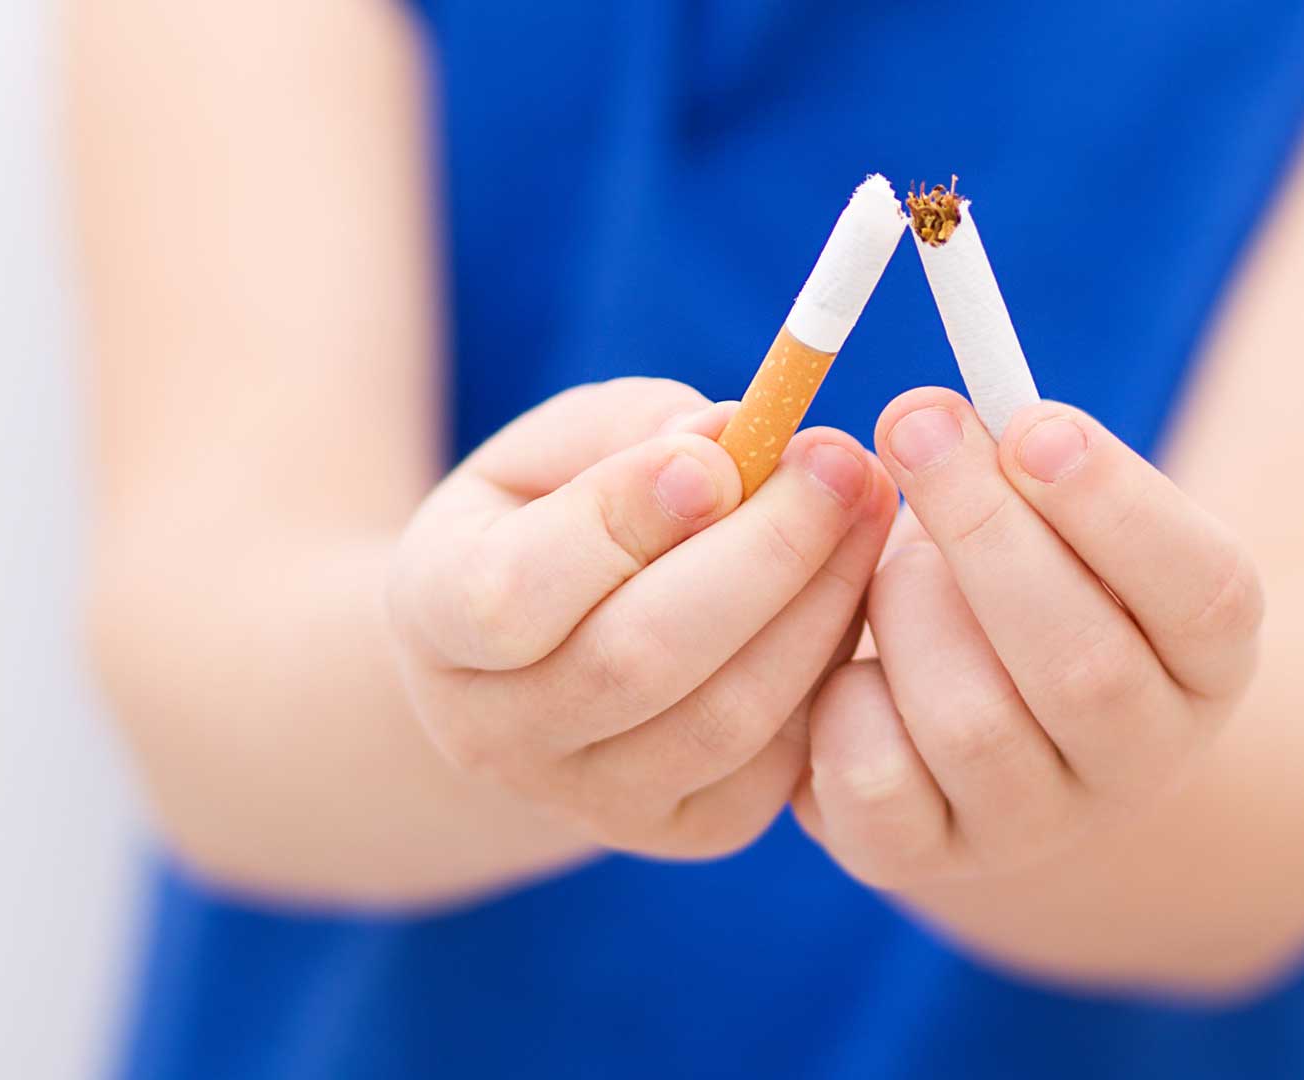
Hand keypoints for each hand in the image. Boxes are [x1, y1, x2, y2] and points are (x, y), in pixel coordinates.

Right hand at [388, 377, 896, 858]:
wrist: (543, 668)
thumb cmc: (553, 520)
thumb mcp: (556, 452)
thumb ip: (630, 432)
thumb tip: (728, 442)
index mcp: (434, 623)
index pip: (511, 593)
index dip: (621, 520)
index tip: (721, 446)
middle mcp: (496, 736)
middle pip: (639, 660)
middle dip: (764, 551)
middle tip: (842, 462)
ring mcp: (592, 802)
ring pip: (727, 716)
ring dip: (821, 603)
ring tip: (868, 505)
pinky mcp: (690, 829)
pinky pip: (782, 758)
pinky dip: (834, 665)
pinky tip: (852, 586)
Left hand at [794, 388, 1261, 887]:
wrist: (986, 723)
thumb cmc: (1021, 572)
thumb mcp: (1053, 513)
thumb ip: (1015, 463)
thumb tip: (928, 418)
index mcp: (1206, 659)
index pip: (1204, 595)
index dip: (1117, 506)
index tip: (1032, 424)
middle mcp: (1140, 759)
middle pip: (1082, 665)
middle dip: (987, 531)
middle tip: (917, 425)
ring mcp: (1032, 824)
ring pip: (971, 724)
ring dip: (910, 608)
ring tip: (889, 561)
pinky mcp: (919, 856)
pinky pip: (871, 779)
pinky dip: (844, 697)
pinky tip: (858, 656)